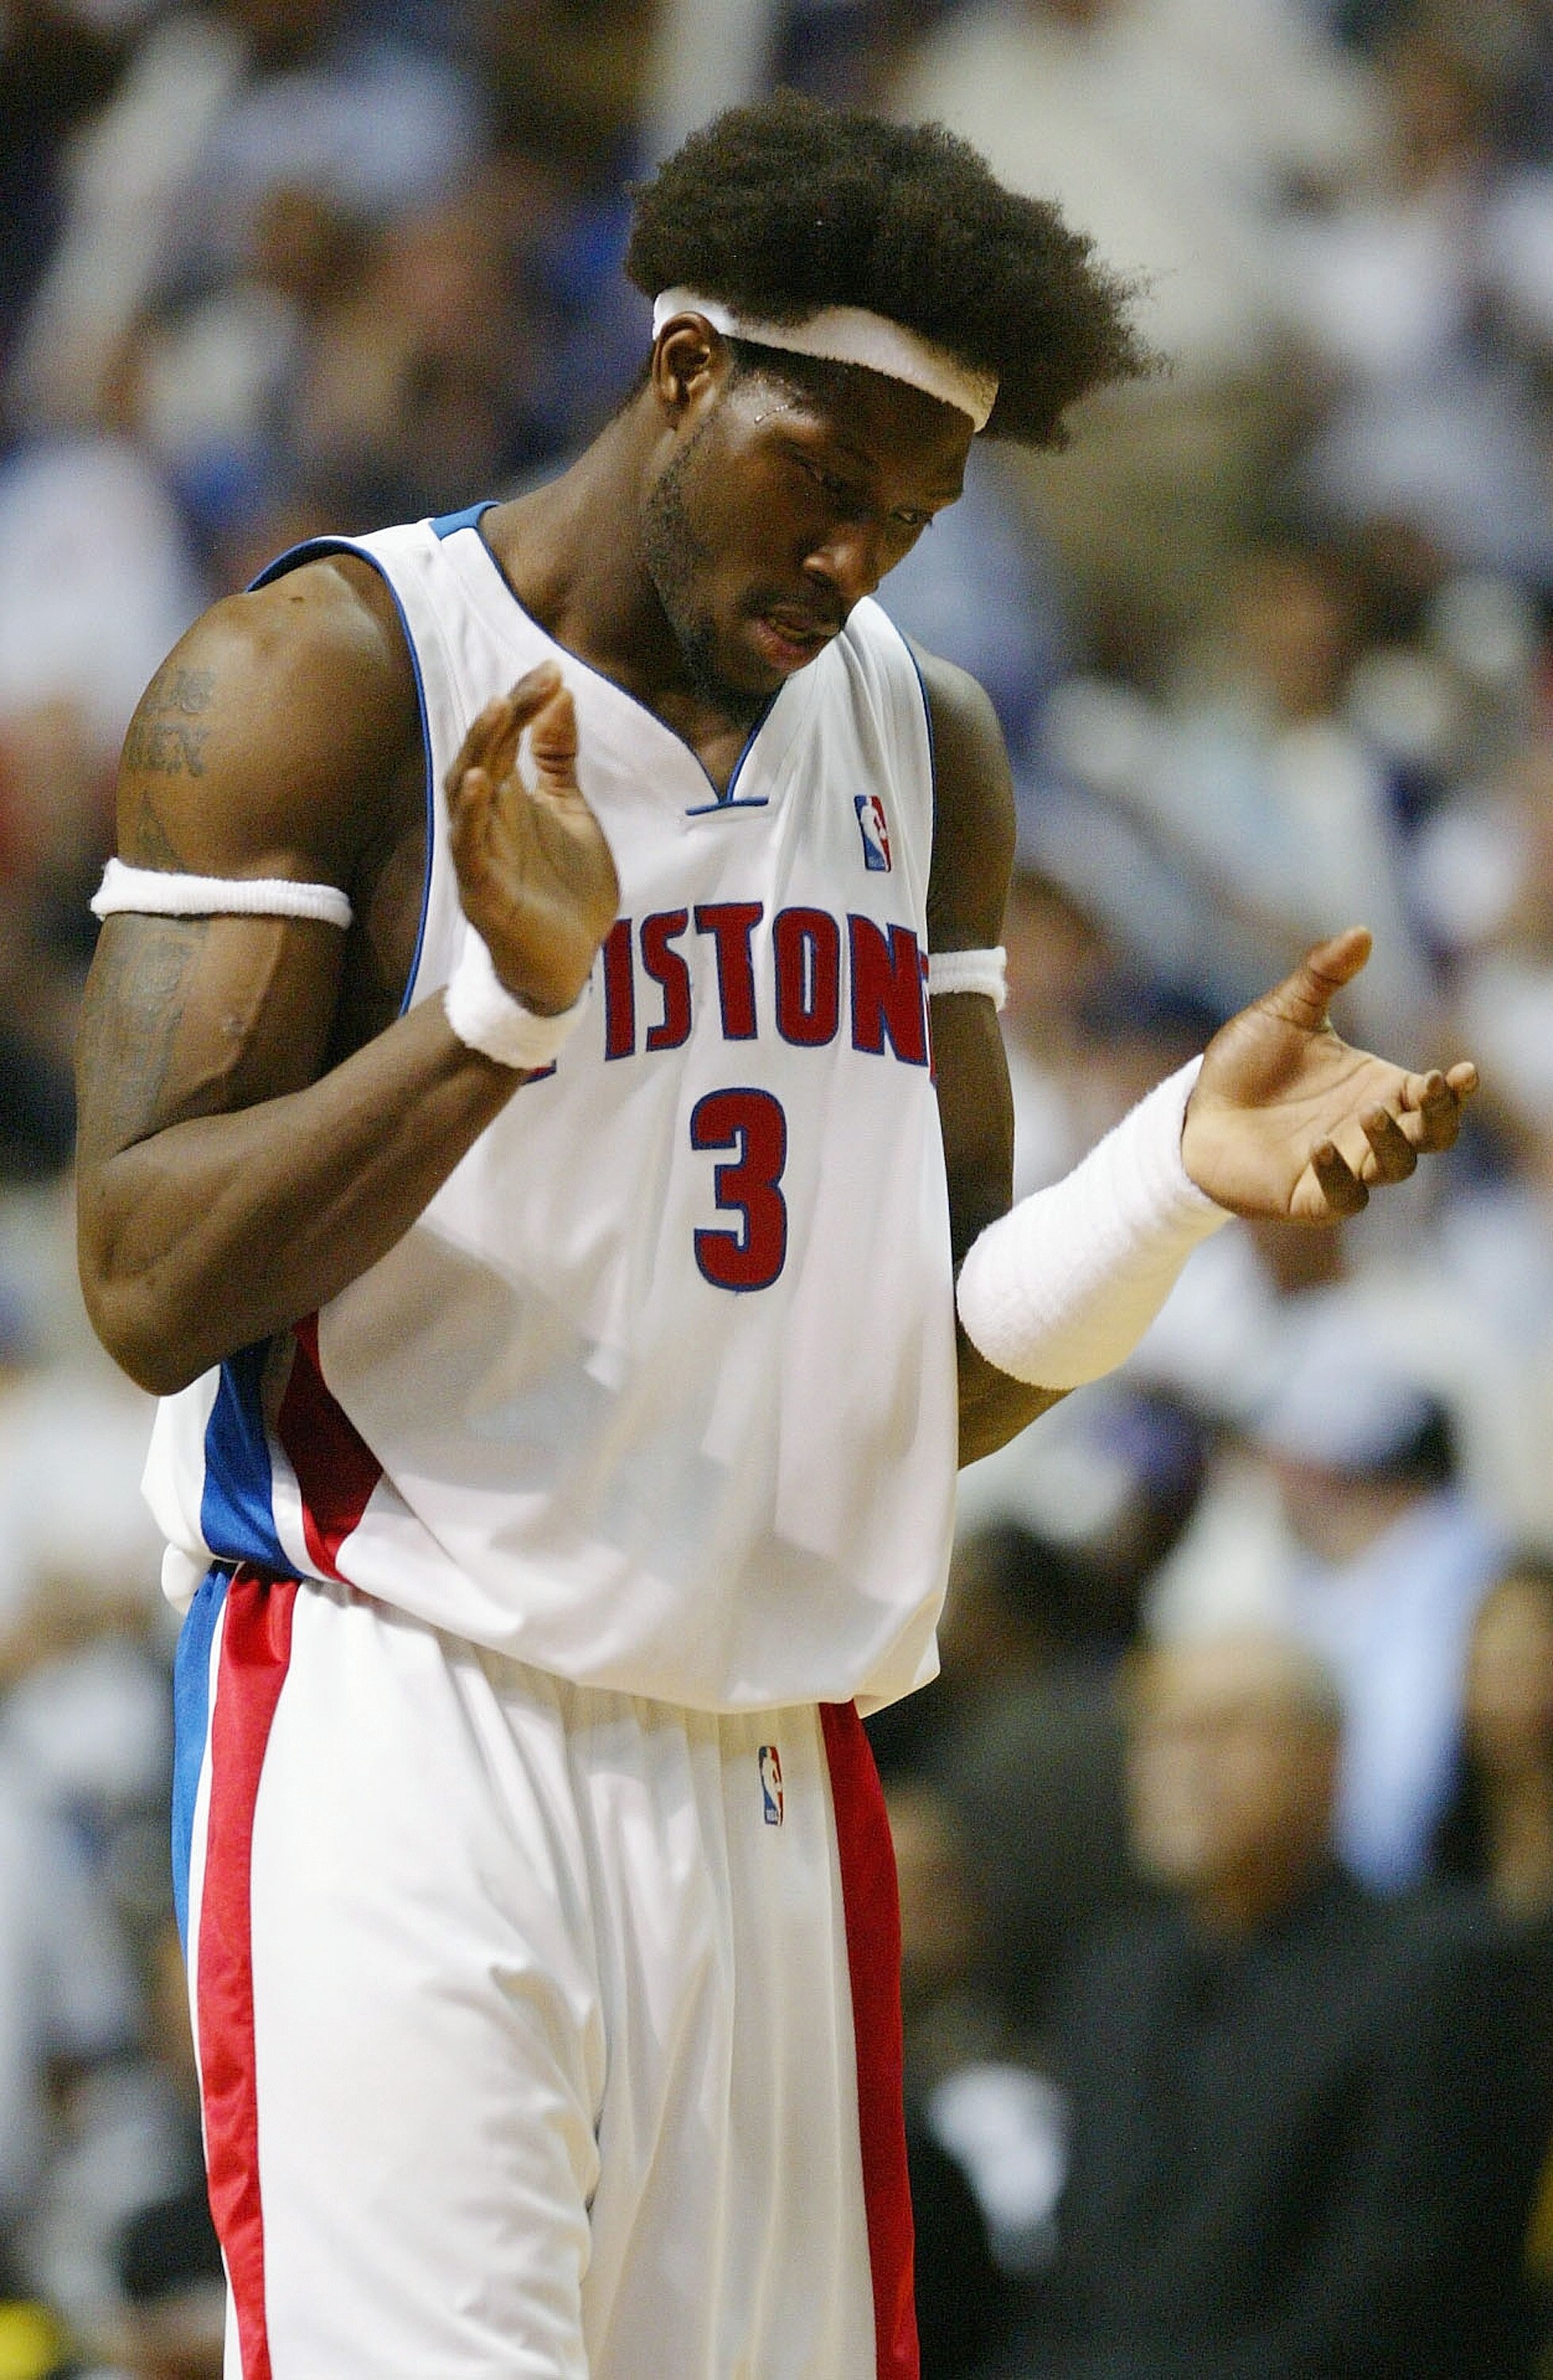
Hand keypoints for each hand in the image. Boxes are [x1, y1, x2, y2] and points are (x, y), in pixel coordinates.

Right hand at [447, 663, 618, 1014]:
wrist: (569, 963)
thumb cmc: (566, 890)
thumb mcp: (572, 813)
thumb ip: (560, 761)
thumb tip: (561, 696)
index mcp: (508, 799)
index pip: (507, 739)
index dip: (525, 703)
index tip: (553, 671)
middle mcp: (487, 819)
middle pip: (483, 754)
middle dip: (506, 716)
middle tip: (535, 682)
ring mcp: (479, 853)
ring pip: (465, 793)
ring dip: (480, 750)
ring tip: (498, 710)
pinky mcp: (481, 890)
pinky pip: (468, 846)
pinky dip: (470, 813)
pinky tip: (481, 779)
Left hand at [1180, 927, 1477, 1220]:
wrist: (1193, 1112)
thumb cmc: (1246, 1064)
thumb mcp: (1285, 1011)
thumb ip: (1323, 974)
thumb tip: (1363, 930)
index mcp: (1378, 1088)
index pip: (1434, 1096)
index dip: (1454, 1088)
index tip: (1462, 1071)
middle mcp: (1369, 1131)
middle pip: (1433, 1136)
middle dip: (1440, 1115)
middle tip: (1426, 1087)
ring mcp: (1344, 1167)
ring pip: (1396, 1167)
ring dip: (1393, 1142)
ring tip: (1372, 1111)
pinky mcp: (1309, 1197)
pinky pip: (1344, 1199)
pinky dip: (1341, 1178)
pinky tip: (1322, 1147)